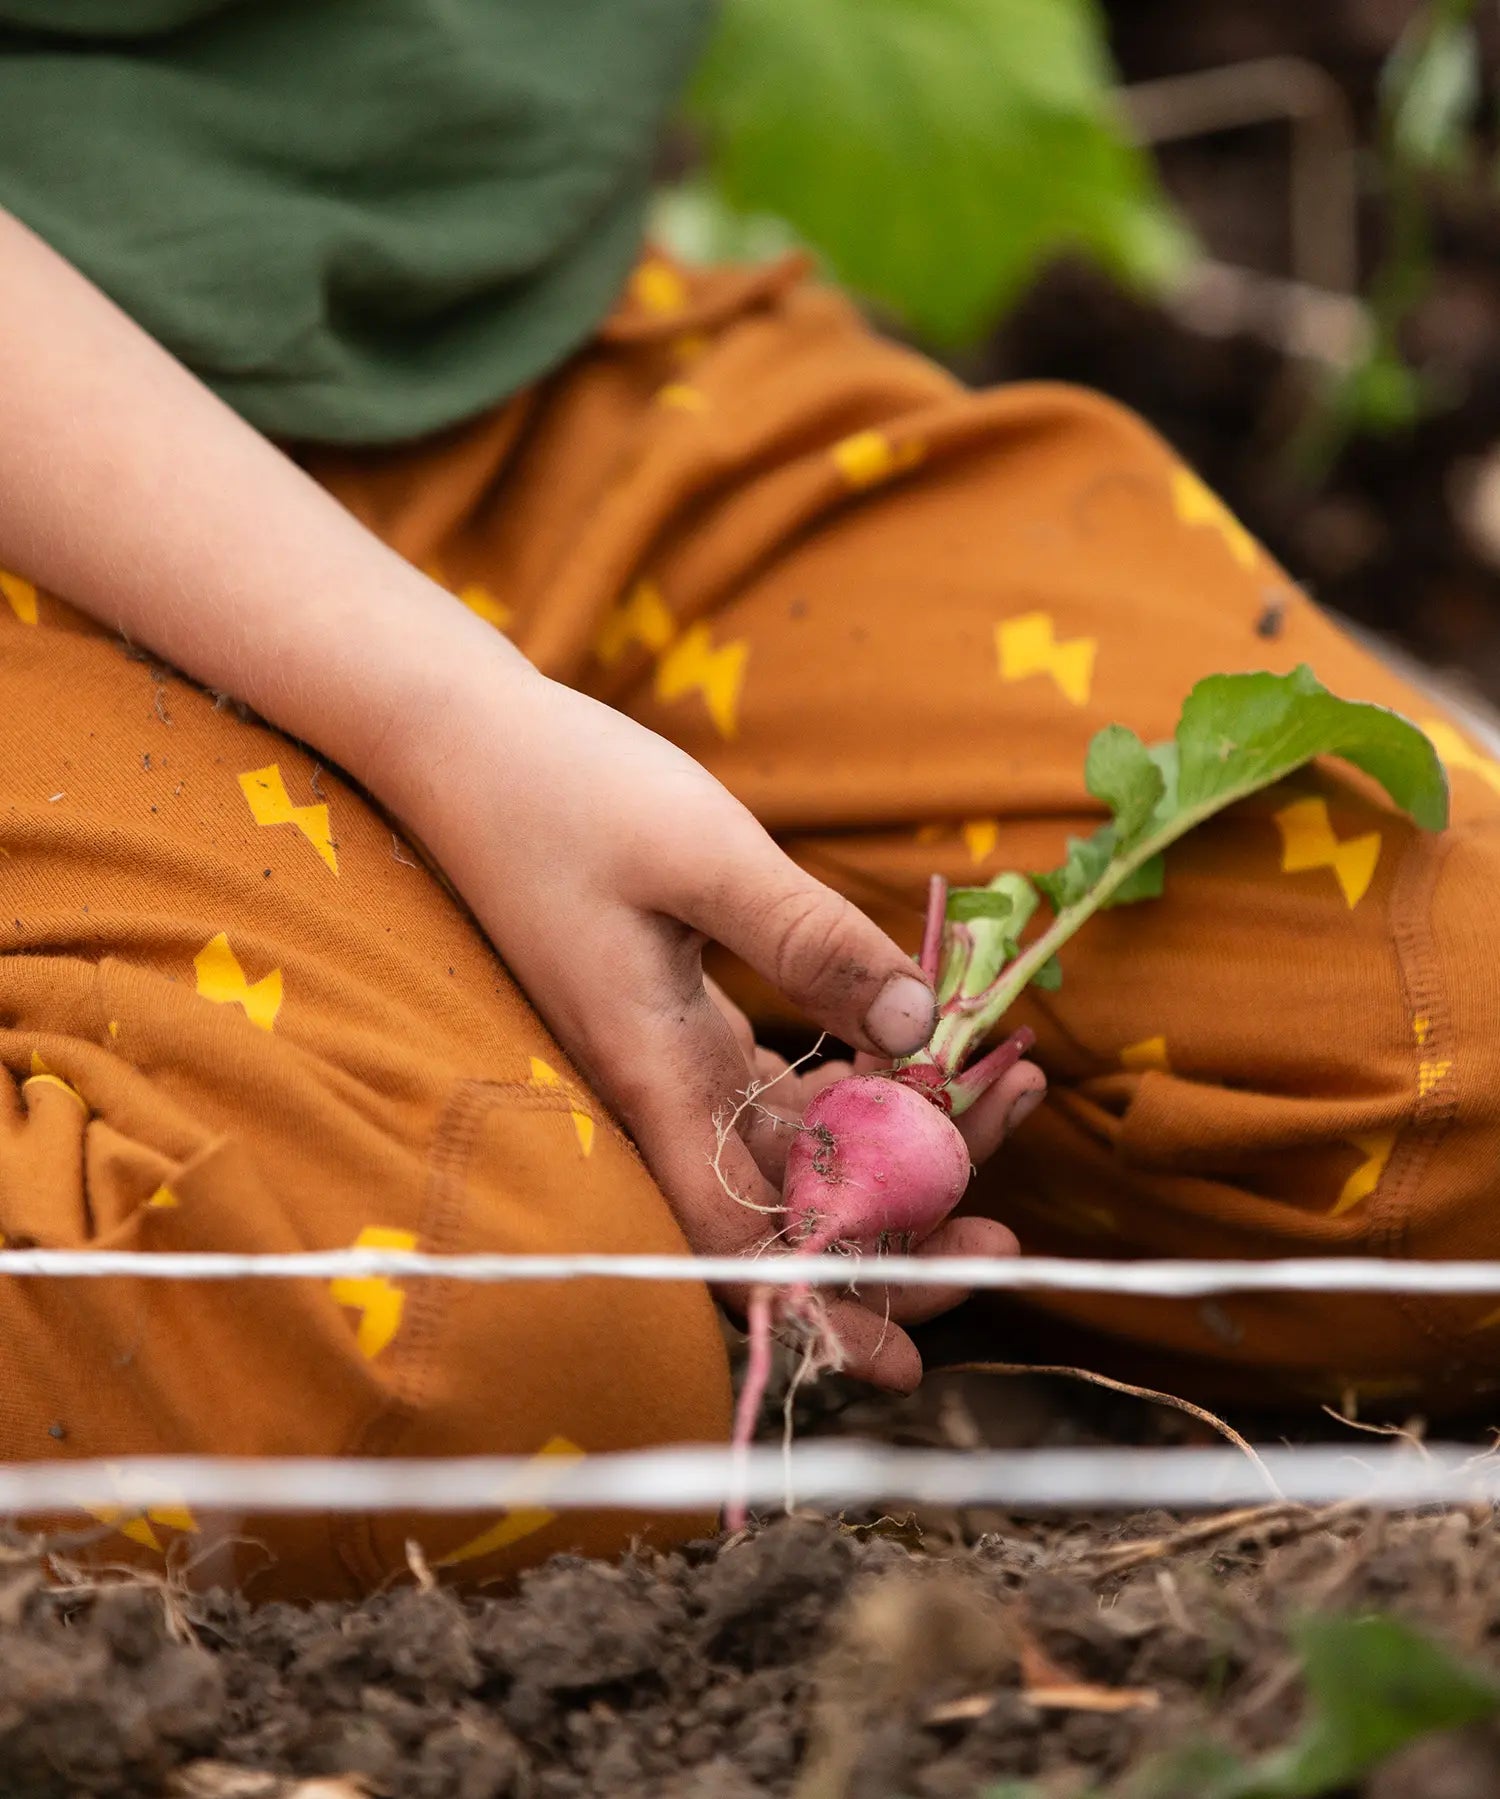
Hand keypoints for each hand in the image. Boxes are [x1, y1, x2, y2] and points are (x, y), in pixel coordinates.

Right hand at [383, 654, 1041, 1389]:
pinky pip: (773, 1086)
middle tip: (1002, 1232)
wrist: (460, 746)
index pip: (738, 1240)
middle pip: (783, 1211)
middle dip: (896, 1235)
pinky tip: (918, 1050)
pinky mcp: (675, 1016)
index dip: (820, 1308)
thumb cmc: (565, 792)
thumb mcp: (704, 856)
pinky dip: (851, 1083)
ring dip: (895, 1143)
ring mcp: (666, 1055)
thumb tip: (920, 1030)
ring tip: (1003, 1098)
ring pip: (793, 1145)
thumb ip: (813, 942)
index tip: (910, 1357)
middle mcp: (658, 1087)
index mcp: (654, 1075)